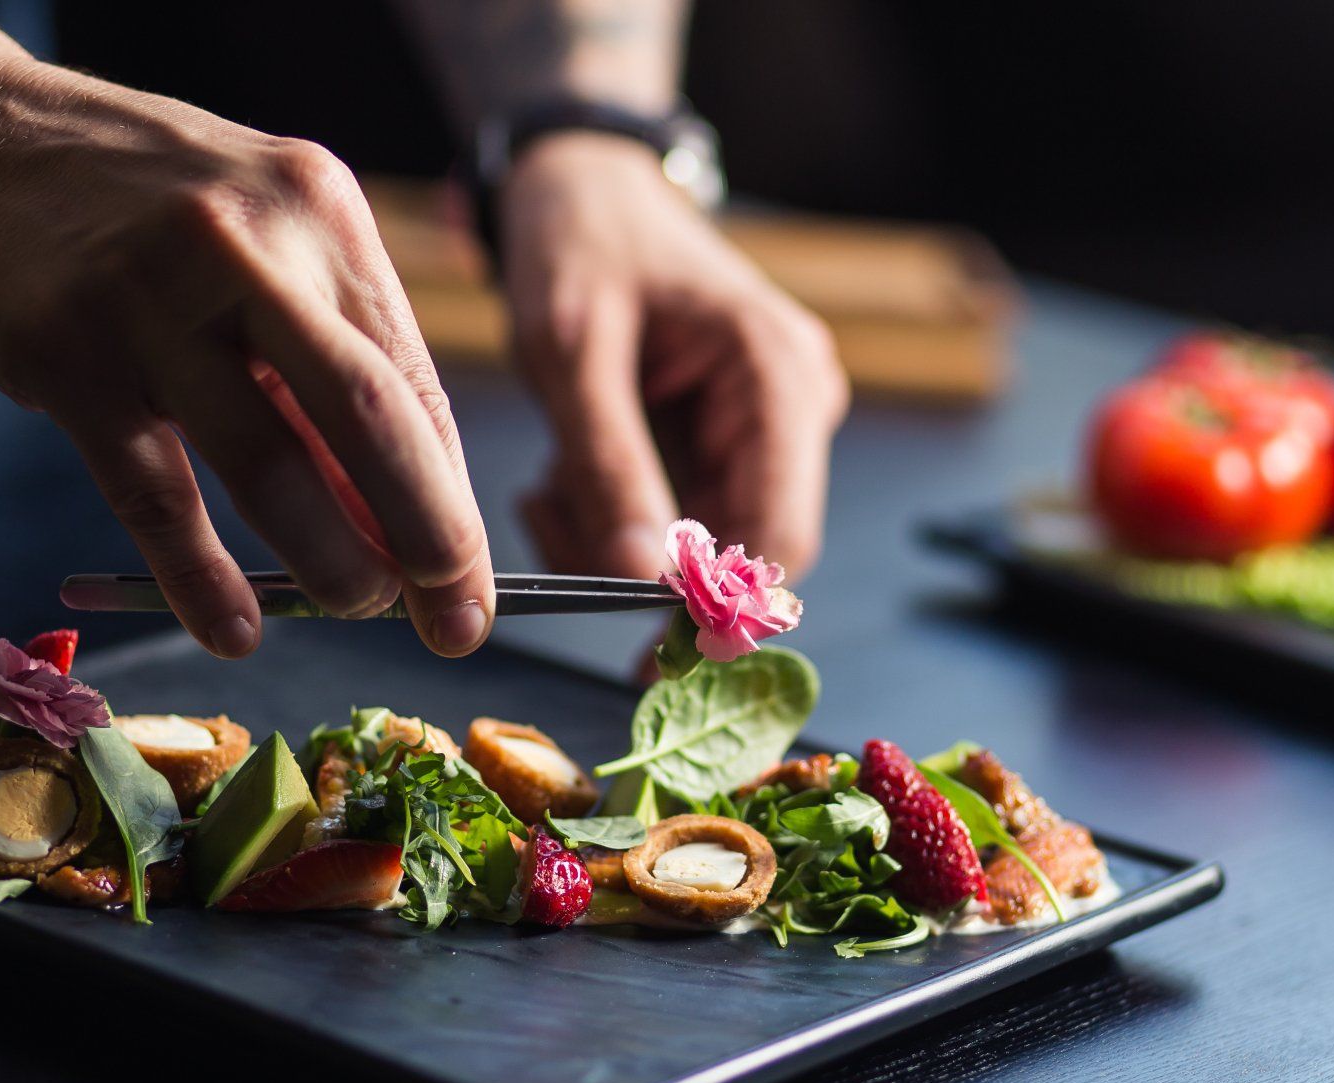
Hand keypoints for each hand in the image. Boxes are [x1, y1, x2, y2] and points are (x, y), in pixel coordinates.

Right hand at [0, 65, 493, 658]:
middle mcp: (250, 242)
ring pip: (270, 464)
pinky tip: (233, 629)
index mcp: (318, 210)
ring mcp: (153, 295)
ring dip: (327, 562)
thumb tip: (388, 517)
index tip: (468, 583)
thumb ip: (315, 361)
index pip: (413, 380)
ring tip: (351, 609)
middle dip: (428, 536)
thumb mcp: (252, 240)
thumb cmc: (130, 210)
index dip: (451, 497)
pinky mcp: (67, 351)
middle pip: (370, 417)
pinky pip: (155, 494)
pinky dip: (202, 577)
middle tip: (453, 623)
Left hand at [499, 133, 848, 580]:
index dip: (717, 605)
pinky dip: (606, 520)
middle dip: (638, 565)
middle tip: (549, 523)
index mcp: (777, 377)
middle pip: (735, 553)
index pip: (781, 535)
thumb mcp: (572, 353)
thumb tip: (641, 579)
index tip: (635, 642)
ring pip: (692, 550)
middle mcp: (788, 411)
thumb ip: (609, 467)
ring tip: (545, 486)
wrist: (577, 189)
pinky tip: (561, 477)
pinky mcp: (716, 447)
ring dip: (608, 542)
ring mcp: (757, 433)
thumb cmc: (580, 244)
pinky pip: (668, 524)